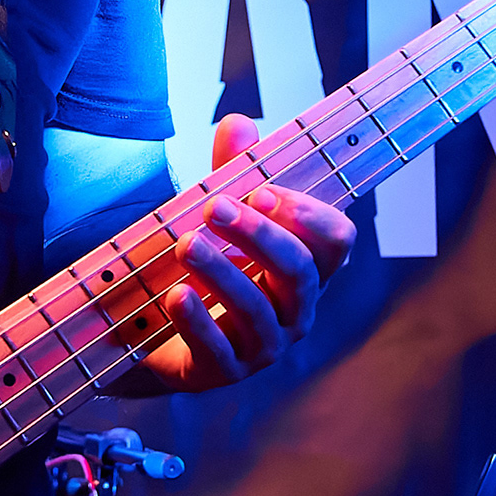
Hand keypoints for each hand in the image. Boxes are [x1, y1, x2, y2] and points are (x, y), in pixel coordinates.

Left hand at [113, 115, 355, 394]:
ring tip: (184, 245)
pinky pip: (217, 350)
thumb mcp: (220, 217)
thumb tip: (239, 124)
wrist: (160, 333)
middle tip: (213, 207)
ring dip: (221, 272)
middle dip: (259, 236)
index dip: (305, 215)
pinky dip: (197, 321)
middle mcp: (296, 310)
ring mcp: (264, 346)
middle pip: (299, 272)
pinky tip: (175, 296)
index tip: (260, 190)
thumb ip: (232, 172)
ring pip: (257, 309)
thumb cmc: (207, 267)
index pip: (336, 241)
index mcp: (307, 269)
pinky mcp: (225, 371)